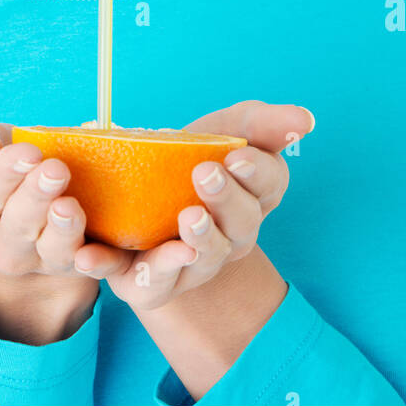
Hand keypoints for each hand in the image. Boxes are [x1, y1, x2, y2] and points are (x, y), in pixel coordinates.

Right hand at [0, 120, 103, 306]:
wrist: (32, 188)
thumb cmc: (3, 161)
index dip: (2, 174)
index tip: (29, 152)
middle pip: (13, 227)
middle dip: (35, 197)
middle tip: (56, 169)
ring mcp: (30, 260)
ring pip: (47, 250)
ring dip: (60, 229)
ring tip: (70, 206)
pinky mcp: (65, 265)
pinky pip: (80, 267)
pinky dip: (92, 263)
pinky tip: (93, 253)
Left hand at [74, 100, 313, 310]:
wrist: (136, 195)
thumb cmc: (189, 159)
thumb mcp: (224, 129)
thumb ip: (261, 123)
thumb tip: (304, 118)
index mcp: (251, 198)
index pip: (270, 185)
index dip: (258, 172)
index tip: (237, 155)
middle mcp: (230, 239)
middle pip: (241, 227)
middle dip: (227, 202)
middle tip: (205, 174)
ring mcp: (192, 265)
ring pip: (203, 262)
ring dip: (198, 243)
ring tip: (185, 220)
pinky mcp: (151, 283)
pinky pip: (146, 286)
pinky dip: (129, 273)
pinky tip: (101, 256)